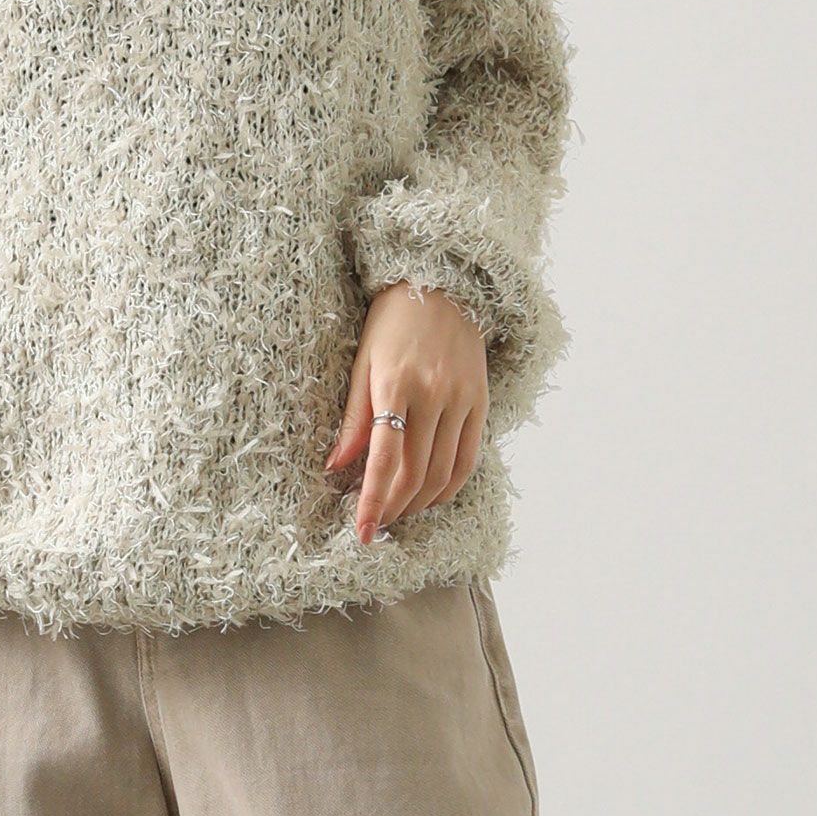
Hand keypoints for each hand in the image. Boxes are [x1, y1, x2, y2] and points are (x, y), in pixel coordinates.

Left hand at [324, 281, 488, 542]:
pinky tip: (431, 496)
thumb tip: (336, 466)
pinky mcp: (481, 402)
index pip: (384, 458)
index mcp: (396, 383)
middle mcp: (433, 394)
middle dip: (393, 507)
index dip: (372, 500)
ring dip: (420, 502)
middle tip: (376, 524)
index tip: (362, 532)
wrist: (442, 283)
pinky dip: (450, 486)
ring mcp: (462, 399)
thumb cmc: (392, 320)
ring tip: (398, 512)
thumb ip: (354, 417)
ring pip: (443, 472)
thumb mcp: (363, 360)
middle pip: (415, 473)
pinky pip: (468, 458)